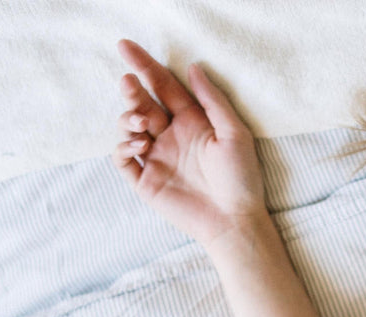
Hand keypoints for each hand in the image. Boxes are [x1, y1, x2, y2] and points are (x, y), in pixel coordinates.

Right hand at [114, 39, 265, 246]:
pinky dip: (124, 148)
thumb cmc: (242, 178)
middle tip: (128, 82)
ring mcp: (157, 158)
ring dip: (128, 118)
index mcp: (192, 121)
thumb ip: (212, 100)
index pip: (163, 86)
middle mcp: (172, 136)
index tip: (126, 46)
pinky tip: (139, 145)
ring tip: (141, 123)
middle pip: (142, 104)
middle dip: (132, 91)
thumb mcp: (234, 132)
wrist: (235, 221)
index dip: (145, 66)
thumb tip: (194, 67)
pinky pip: (124, 159)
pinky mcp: (146, 181)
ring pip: (128, 128)